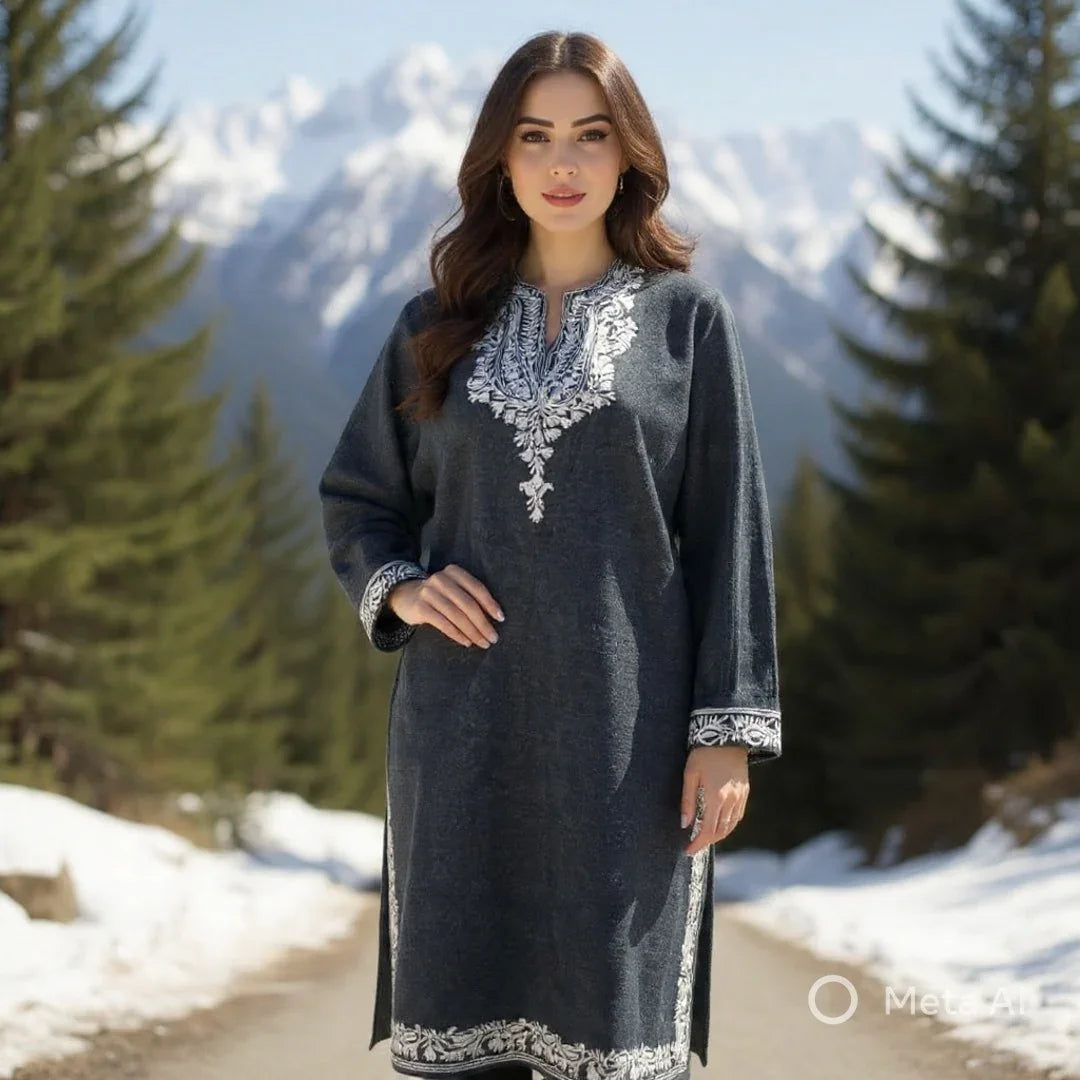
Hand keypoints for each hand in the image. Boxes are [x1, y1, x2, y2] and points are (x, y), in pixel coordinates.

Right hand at [387, 563, 503, 647]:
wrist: (404, 596)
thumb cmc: (438, 596)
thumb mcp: (453, 589)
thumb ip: (470, 597)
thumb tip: (494, 618)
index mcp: (454, 572)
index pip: (477, 588)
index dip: (490, 604)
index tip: (501, 619)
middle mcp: (441, 579)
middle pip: (468, 604)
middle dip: (483, 623)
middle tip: (493, 638)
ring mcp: (429, 592)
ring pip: (456, 615)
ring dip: (472, 632)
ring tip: (482, 643)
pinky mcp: (420, 607)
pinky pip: (443, 623)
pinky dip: (457, 634)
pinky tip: (466, 642)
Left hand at [681, 746, 749, 855]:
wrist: (727, 736)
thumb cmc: (703, 754)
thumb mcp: (690, 775)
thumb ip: (687, 801)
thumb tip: (684, 824)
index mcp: (715, 797)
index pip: (707, 830)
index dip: (698, 844)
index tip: (687, 850)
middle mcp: (731, 801)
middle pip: (720, 832)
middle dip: (706, 842)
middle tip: (693, 845)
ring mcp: (740, 797)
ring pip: (731, 826)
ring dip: (718, 835)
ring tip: (704, 837)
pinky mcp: (745, 792)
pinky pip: (738, 816)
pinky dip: (728, 825)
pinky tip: (719, 824)